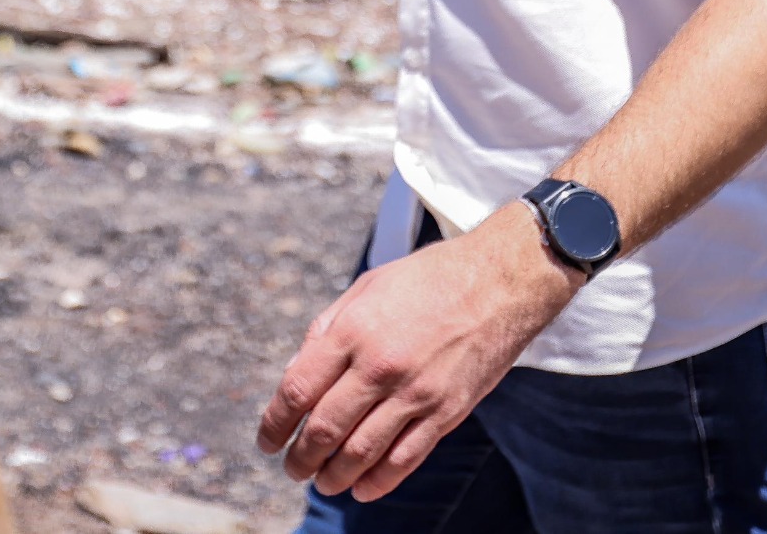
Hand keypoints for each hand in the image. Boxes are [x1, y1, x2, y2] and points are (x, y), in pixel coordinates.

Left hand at [256, 204, 581, 501]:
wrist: (499, 281)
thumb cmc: (427, 280)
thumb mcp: (366, 288)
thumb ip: (327, 331)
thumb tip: (295, 376)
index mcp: (353, 330)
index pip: (297, 389)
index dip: (274, 423)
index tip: (267, 441)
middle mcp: (380, 365)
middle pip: (324, 429)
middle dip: (300, 458)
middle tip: (292, 468)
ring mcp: (416, 392)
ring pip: (361, 452)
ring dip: (333, 476)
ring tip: (323, 482)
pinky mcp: (447, 412)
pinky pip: (405, 459)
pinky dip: (378, 481)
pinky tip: (362, 488)